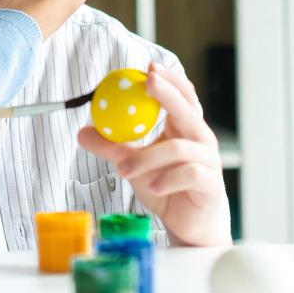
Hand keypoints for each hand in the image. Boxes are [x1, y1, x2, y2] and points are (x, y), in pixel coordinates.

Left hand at [77, 62, 231, 246]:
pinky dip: (167, 178)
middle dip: (167, 93)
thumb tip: (82, 132)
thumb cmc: (164, 187)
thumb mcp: (133, 164)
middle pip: (187, 110)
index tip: (148, 67)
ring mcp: (209, 161)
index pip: (183, 96)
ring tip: (123, 169)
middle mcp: (200, 140)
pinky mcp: (211, 184)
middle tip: (147, 83)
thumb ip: (111, 147)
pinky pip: (191, 174)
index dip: (169, 79)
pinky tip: (153, 187)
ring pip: (179, 148)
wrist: (187, 225)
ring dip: (147, 157)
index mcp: (183, 128)